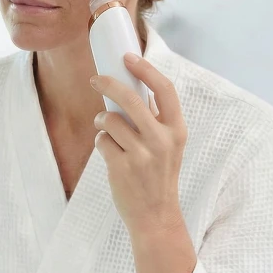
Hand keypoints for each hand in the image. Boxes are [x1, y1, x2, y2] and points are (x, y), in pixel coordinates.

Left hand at [90, 53, 187, 234]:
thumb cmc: (159, 176)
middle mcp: (162, 140)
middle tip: (96, 79)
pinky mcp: (122, 167)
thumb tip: (131, 87)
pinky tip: (110, 152)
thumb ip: (156, 120)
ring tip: (107, 130)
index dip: (145, 69)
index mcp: (177, 130)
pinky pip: (101, 140)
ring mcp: (142, 154)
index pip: (165, 89)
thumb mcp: (169, 146)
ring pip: (109, 119)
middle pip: (129, 98)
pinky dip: (101, 142)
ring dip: (102, 120)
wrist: (155, 215)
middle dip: (107, 83)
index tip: (129, 57)